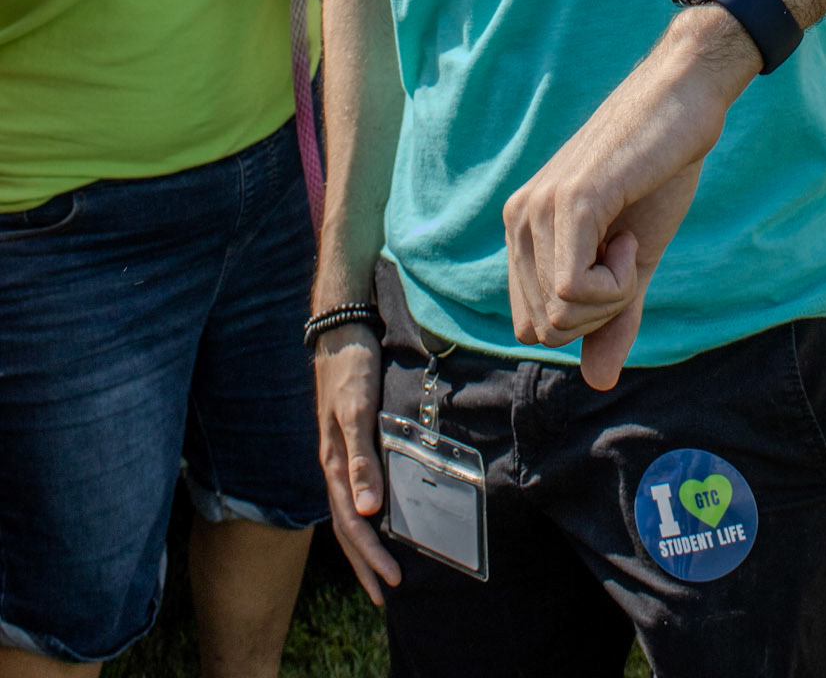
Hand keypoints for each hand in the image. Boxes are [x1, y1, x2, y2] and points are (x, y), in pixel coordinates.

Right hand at [314, 326, 400, 603]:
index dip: (371, 555)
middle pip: (347, 525)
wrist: (343, 330)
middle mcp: (336, 464)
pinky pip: (356, 488)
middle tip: (386, 594)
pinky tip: (380, 516)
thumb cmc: (352, 368)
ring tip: (380, 569)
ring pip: (350, 510)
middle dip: (365, 562)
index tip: (391, 583)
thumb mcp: (357, 411)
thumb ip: (362, 458)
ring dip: (364, 543)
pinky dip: (367, 512)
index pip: (352, 523)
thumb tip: (368, 509)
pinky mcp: (351, 438)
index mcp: (335, 463)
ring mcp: (341, 452)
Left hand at [503, 6, 760, 390]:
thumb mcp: (635, 261)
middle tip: (628, 253)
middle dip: (600, 312)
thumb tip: (598, 383)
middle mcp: (520, 219)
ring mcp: (540, 209)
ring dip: (611, 295)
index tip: (617, 267)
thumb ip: (612, 318)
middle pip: (546, 328)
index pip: (532, 325)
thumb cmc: (659, 173)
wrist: (684, 104)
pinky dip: (614, 283)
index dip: (583, 320)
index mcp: (525, 230)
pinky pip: (572, 288)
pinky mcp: (570, 203)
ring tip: (630, 237)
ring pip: (560, 314)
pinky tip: (633, 238)